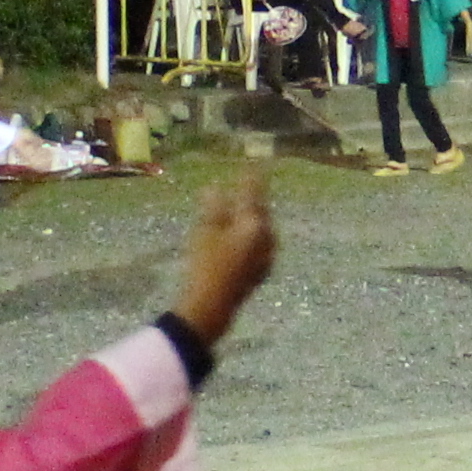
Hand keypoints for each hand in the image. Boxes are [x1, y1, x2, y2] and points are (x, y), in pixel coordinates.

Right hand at [171, 172, 278, 349]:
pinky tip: (243, 238)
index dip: (251, 179)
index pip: (253, 195)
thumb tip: (214, 188)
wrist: (212, 306)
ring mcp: (266, 257)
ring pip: (263, 230)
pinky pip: (260, 245)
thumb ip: (213, 207)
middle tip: (249, 186)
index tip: (253, 165)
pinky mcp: (261, 271)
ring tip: (244, 210)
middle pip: (261, 212)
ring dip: (253, 218)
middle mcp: (266, 239)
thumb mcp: (205, 232)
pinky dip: (251, 236)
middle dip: (254, 199)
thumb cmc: (206, 265)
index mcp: (254, 225)